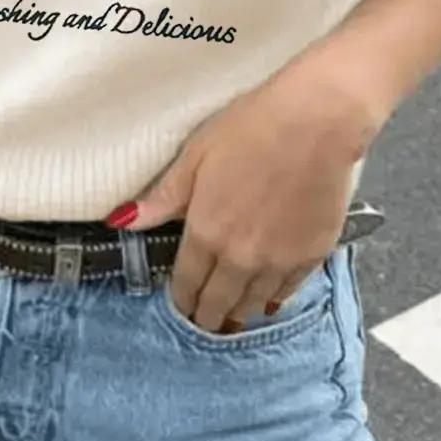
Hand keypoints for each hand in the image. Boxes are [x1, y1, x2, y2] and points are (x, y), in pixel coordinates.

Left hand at [113, 62, 379, 332]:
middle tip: (204, 318)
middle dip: (207, 313)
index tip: (181, 304)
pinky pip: (287, 291)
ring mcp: (279, 261)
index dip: (182, 298)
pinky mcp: (312, 256)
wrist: (317, 122)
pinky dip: (274, 296)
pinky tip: (269, 295)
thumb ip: (164, 196)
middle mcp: (240, 257)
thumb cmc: (253, 127)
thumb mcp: (197, 154)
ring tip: (232, 312)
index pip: (187, 283)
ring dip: (239, 310)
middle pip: (219, 304)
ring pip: (253, 304)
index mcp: (206, 232)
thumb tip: (123, 221)